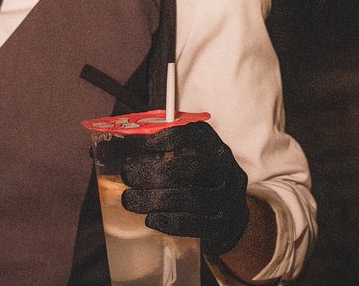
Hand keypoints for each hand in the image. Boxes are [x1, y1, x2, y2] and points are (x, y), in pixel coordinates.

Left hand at [121, 121, 249, 255]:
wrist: (230, 219)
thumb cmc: (202, 185)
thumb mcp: (193, 164)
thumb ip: (170, 154)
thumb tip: (132, 151)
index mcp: (216, 149)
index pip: (198, 134)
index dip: (172, 137)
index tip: (146, 145)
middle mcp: (227, 170)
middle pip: (191, 166)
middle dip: (154, 172)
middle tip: (128, 177)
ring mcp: (229, 198)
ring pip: (191, 196)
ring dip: (155, 199)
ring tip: (130, 200)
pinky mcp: (224, 224)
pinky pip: (195, 223)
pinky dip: (169, 221)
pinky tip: (150, 218)